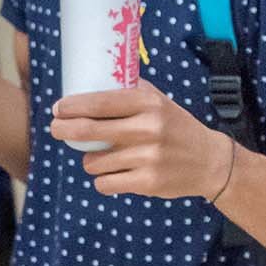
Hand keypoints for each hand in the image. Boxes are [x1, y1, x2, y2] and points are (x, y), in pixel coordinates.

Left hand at [49, 80, 230, 199]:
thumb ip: (130, 91)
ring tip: (101, 158)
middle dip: (64, 130)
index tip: (58, 108)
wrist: (209, 161)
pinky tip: (113, 174)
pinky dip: (103, 181)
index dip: (72, 106)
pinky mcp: (147, 182)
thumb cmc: (176, 127)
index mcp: (148, 103)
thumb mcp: (159, 101)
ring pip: (93, 162)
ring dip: (90, 161)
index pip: (99, 102)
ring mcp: (147, 157)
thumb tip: (91, 82)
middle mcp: (148, 128)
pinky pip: (105, 184)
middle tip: (56, 129)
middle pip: (88, 131)